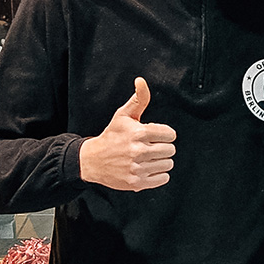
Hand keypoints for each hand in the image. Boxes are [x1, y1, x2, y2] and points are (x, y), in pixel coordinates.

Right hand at [79, 77, 176, 191]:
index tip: (156, 135)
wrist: (92, 161)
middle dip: (163, 147)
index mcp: (138, 133)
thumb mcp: (123, 115)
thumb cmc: (112, 136)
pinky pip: (163, 178)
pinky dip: (159, 174)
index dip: (165, 134)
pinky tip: (148, 168)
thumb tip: (141, 80)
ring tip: (148, 157)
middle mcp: (138, 151)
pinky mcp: (136, 183)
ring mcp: (137, 168)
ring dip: (161, 161)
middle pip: (171, 150)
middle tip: (151, 146)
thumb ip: (138, 98)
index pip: (170, 134)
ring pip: (168, 164)